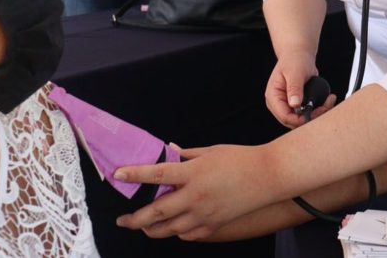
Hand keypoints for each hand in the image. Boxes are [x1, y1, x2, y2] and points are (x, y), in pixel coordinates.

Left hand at [115, 144, 267, 240]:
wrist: (268, 177)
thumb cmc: (240, 159)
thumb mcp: (210, 151)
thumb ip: (185, 155)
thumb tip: (166, 151)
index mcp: (194, 173)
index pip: (157, 174)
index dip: (135, 175)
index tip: (118, 175)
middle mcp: (196, 197)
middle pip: (156, 213)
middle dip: (134, 218)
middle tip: (122, 219)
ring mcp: (204, 215)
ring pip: (169, 230)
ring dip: (151, 229)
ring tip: (141, 226)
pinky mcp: (213, 227)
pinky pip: (187, 235)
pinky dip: (175, 232)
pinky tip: (170, 227)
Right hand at [265, 54, 334, 128]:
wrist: (298, 55)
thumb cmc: (294, 60)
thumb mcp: (295, 72)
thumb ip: (294, 88)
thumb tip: (295, 104)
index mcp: (273, 96)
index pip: (284, 116)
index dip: (299, 119)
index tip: (314, 112)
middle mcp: (278, 104)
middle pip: (293, 122)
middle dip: (311, 117)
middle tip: (326, 106)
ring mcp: (288, 106)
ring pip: (302, 120)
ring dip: (317, 114)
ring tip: (329, 101)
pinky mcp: (297, 106)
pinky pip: (308, 114)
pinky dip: (319, 110)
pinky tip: (328, 100)